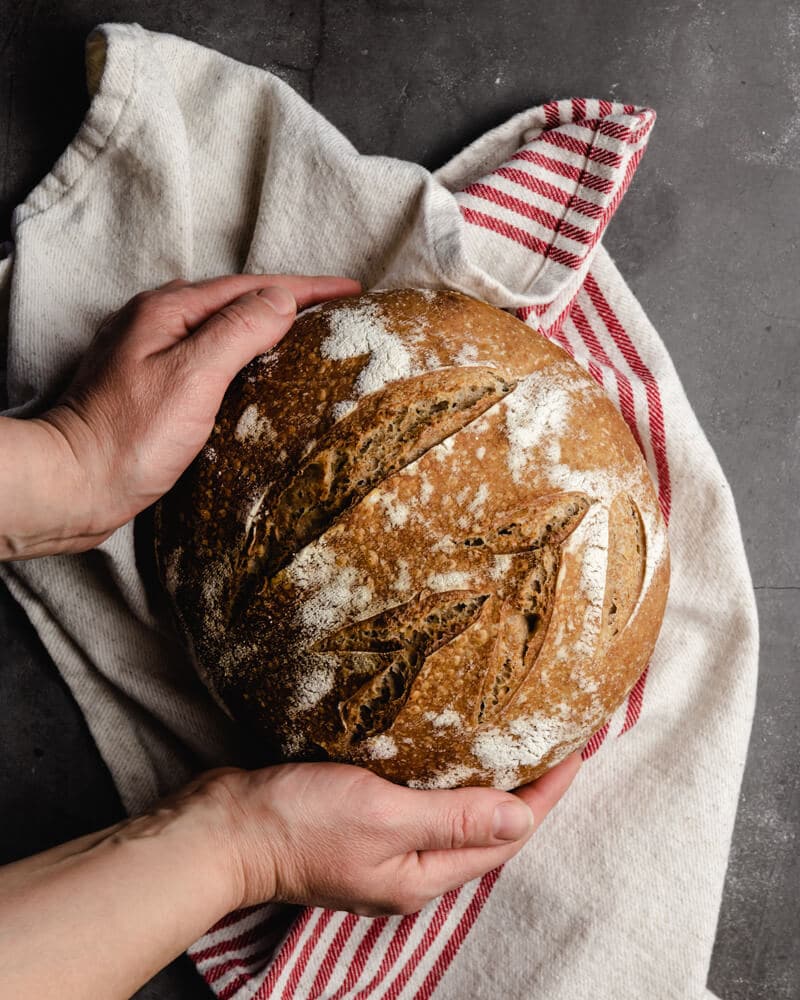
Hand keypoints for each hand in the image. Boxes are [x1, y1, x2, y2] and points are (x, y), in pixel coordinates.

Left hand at [37, 273, 360, 549]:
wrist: (74, 484)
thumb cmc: (129, 437)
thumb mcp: (193, 378)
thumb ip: (238, 332)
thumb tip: (282, 300)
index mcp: (168, 310)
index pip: (252, 288)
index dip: (306, 288)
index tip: (350, 291)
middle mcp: (156, 320)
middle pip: (236, 300)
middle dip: (288, 300)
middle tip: (336, 310)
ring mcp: (149, 350)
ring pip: (221, 326)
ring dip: (265, 325)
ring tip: (306, 334)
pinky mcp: (148, 382)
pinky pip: (207, 353)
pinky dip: (241, 353)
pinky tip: (256, 370)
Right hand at [202, 753, 582, 916]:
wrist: (223, 829)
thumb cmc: (299, 823)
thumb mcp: (383, 816)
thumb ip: (452, 820)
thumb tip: (522, 822)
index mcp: (424, 876)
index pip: (506, 835)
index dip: (546, 795)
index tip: (577, 751)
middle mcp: (412, 870)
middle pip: (488, 831)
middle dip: (526, 791)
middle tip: (554, 741)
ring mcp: (386, 850)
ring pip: (457, 817)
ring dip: (489, 783)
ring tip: (516, 742)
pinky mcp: (363, 826)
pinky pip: (423, 804)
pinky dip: (448, 779)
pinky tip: (450, 751)